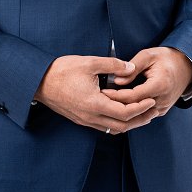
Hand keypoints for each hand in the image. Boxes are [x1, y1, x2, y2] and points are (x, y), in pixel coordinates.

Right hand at [34, 55, 157, 133]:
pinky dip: (116, 122)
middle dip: (139, 120)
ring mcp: (84, 120)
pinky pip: (103, 126)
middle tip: (153, 112)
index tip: (151, 100)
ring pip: (112, 128)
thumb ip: (112, 65)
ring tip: (141, 114)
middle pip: (121, 126)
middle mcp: (90, 116)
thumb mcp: (89, 62)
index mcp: (94, 103)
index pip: (124, 112)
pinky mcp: (80, 119)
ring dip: (129, 123)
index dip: (140, 108)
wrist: (38, 81)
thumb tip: (131, 67)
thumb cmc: (62, 70)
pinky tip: (121, 113)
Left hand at [102, 47, 191, 119]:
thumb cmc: (166, 58)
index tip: (103, 91)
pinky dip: (132, 111)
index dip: (116, 95)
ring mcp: (163, 107)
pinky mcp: (162, 110)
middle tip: (100, 99)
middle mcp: (162, 100)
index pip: (133, 96)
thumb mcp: (148, 55)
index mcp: (160, 85)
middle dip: (116, 104)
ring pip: (138, 114)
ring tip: (106, 104)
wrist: (186, 66)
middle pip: (134, 107)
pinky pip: (144, 114)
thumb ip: (132, 67)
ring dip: (123, 109)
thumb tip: (117, 80)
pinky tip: (119, 106)